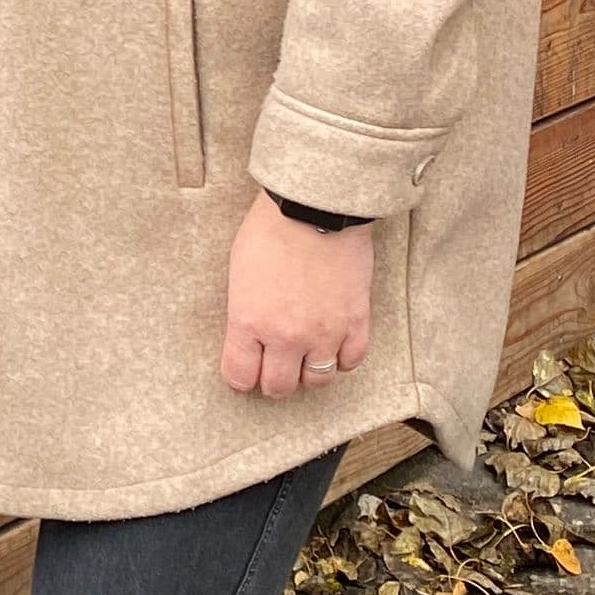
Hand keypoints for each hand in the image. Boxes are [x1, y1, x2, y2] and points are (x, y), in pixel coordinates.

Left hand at [221, 193, 372, 403]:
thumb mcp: (239, 273)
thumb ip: (244, 312)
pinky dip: (341, 358)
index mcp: (249, 321)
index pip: (239, 376)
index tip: (244, 371)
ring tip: (304, 356)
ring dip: (307, 372)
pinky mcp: (355, 321)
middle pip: (278, 387)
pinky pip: (350, 361)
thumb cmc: (270, 230)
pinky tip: (332, 345)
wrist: (313, 207)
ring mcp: (324, 332)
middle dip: (272, 380)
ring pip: (317, 381)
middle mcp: (286, 336)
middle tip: (274, 364)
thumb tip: (248, 336)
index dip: (240, 378)